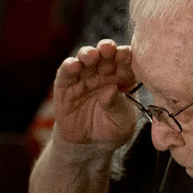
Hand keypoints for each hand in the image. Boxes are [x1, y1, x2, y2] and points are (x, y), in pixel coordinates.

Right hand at [52, 39, 140, 155]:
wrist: (89, 144)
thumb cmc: (111, 129)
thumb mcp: (121, 122)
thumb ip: (117, 106)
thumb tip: (110, 90)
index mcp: (123, 77)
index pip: (125, 61)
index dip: (125, 55)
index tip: (126, 54)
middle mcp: (103, 72)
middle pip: (105, 54)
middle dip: (106, 49)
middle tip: (107, 49)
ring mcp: (84, 76)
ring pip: (85, 58)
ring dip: (87, 54)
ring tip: (91, 56)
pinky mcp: (65, 85)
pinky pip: (66, 73)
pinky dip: (69, 67)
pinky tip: (74, 66)